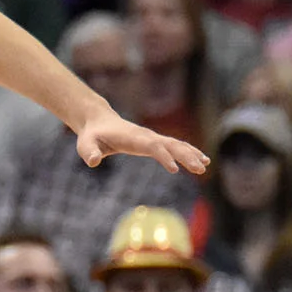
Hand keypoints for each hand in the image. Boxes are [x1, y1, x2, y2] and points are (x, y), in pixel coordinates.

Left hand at [77, 109, 209, 175]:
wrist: (98, 122)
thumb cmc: (91, 136)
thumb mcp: (86, 145)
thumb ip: (89, 153)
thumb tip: (93, 161)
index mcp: (133, 138)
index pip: (152, 146)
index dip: (163, 156)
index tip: (174, 169)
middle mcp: (146, 136)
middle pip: (170, 145)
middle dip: (185, 156)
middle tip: (200, 169)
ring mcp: (152, 138)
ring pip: (176, 145)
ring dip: (192, 154)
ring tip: (206, 166)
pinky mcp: (154, 142)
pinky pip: (175, 146)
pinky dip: (189, 152)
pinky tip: (202, 161)